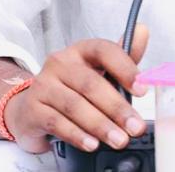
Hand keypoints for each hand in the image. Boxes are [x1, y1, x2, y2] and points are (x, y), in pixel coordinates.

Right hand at [3, 25, 149, 152]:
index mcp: (81, 50)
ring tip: (118, 139)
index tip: (142, 90)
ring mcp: (43, 85)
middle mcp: (60, 63)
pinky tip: (92, 143)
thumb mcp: (98, 71)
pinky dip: (77, 135)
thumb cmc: (72, 87)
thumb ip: (123, 57)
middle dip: (117, 108)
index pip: (104, 51)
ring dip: (100, 125)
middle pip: (91, 84)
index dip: (125, 68)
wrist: (32, 107)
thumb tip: (142, 31)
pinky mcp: (32, 109)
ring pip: (75, 105)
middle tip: (135, 126)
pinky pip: (57, 123)